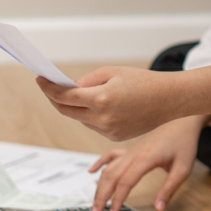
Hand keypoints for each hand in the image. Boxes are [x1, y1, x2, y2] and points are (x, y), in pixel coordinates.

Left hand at [36, 65, 210, 141]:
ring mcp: (109, 131)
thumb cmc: (143, 81)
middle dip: (55, 99)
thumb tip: (70, 90)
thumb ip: (87, 81)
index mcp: (101, 99)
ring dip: (75, 108)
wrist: (170, 99)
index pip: (64, 96)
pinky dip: (91, 116)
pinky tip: (100, 106)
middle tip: (50, 88)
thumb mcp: (112, 72)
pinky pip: (94, 126)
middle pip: (67, 111)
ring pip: (81, 119)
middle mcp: (102, 119)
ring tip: (76, 95)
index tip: (40, 80)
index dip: (48, 88)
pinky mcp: (115, 138)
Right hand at [87, 115, 205, 210]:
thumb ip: (169, 189)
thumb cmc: (184, 142)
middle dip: (101, 196)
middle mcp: (134, 154)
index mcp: (146, 159)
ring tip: (96, 202)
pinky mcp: (131, 150)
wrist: (183, 121)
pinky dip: (100, 163)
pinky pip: (111, 156)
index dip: (117, 200)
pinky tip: (92, 172)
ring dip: (99, 185)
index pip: (125, 182)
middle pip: (111, 176)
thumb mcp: (183, 169)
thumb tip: (159, 208)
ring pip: (109, 168)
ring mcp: (131, 151)